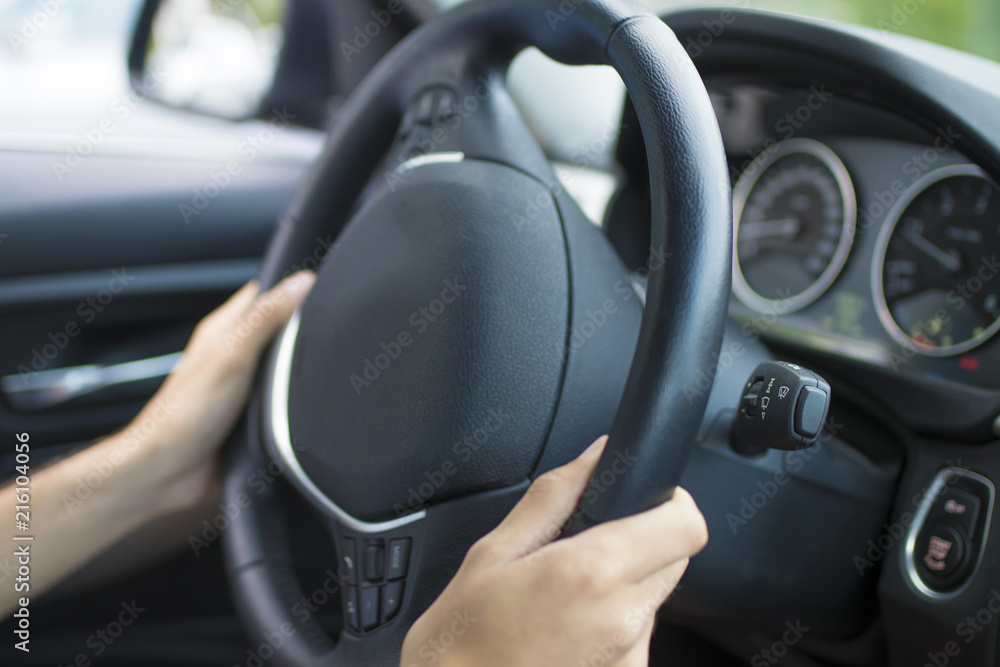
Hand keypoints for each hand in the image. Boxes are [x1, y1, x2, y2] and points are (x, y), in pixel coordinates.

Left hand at [125, 271, 315, 511]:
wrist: (168, 476)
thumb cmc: (182, 416)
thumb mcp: (231, 356)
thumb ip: (266, 318)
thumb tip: (301, 283)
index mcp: (223, 332)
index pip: (263, 295)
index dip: (290, 289)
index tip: (321, 289)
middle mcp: (234, 358)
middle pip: (281, 334)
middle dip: (304, 336)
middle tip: (329, 336)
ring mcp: (245, 390)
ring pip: (286, 372)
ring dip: (301, 377)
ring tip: (322, 374)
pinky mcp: (255, 421)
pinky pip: (286, 407)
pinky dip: (298, 408)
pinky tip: (308, 408)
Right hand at [400, 436, 707, 666]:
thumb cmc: (459, 646)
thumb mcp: (492, 554)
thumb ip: (552, 497)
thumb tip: (592, 458)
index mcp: (590, 574)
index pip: (684, 526)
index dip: (671, 502)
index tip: (647, 497)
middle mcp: (623, 620)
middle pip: (674, 559)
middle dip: (643, 540)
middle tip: (589, 546)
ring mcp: (629, 659)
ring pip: (653, 599)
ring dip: (623, 586)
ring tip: (562, 600)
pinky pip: (635, 636)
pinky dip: (610, 624)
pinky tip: (564, 632)